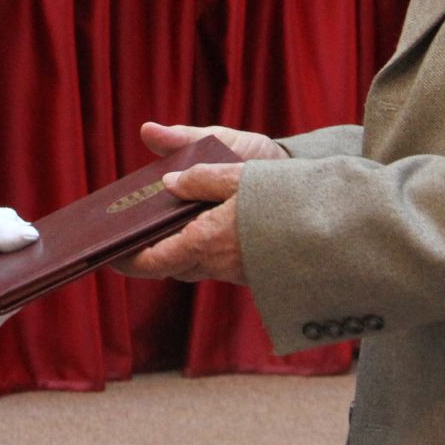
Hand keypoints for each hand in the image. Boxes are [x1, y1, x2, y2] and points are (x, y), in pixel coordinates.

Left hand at [109, 120, 285, 285]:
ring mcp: (239, 271)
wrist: (332, 220)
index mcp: (207, 242)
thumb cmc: (281, 193)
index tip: (112, 256)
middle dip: (154, 256)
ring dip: (180, 251)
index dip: (130, 261)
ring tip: (166, 228)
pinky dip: (204, 250)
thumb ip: (199, 177)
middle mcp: (220, 264)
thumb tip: (167, 183)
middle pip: (174, 266)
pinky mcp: (255, 270)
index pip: (156, 262)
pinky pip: (219, 264)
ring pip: (198, 265)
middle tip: (135, 239)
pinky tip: (206, 227)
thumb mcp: (236, 173)